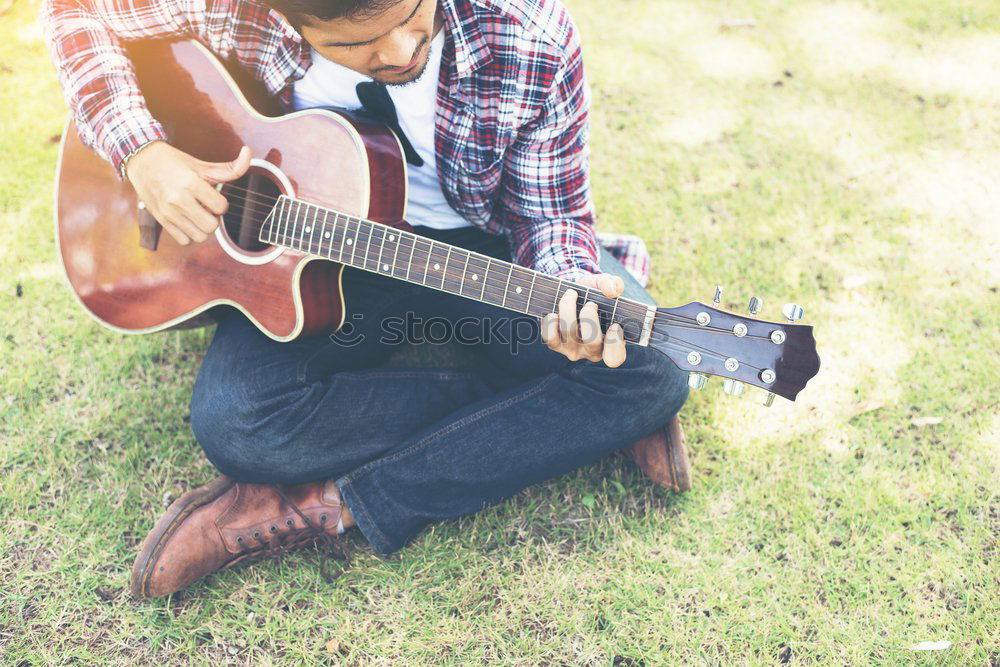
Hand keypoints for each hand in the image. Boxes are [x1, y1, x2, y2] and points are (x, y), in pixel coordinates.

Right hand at [125, 141, 251, 245]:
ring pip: (199, 237)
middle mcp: (178, 199)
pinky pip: (184, 241)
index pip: (221, 207)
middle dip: (214, 219)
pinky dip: (189, 235)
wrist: (142, 161)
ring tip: (197, 215)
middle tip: (207, 209)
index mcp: (191, 183)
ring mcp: (168, 211)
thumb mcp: (202, 165)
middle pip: (211, 226)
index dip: (222, 204)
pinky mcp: (160, 220)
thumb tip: (248, 152)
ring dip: (202, 228)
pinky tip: (187, 222)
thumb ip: (229, 167)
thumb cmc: (175, 162)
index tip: (213, 197)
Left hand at [541, 272, 626, 367]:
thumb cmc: (594, 294)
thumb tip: (612, 291)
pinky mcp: (556, 345)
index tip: (614, 325)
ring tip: (571, 294)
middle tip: (590, 303)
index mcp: (611, 342)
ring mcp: (573, 349)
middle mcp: (592, 350)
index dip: (615, 343)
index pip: (615, 357)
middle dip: (590, 318)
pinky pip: (550, 338)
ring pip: (569, 334)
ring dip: (568, 309)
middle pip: (592, 343)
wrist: (571, 294)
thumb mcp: (605, 285)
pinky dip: (551, 322)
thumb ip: (614, 284)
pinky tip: (555, 312)